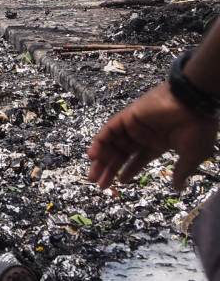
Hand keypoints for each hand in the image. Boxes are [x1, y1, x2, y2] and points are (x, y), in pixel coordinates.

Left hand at [87, 82, 218, 190]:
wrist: (196, 104)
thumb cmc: (198, 128)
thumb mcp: (192, 156)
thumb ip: (182, 171)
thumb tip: (178, 187)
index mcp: (158, 143)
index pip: (138, 159)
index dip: (128, 170)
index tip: (119, 182)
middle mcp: (144, 135)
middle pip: (121, 153)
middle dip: (109, 169)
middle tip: (99, 184)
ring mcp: (135, 125)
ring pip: (113, 144)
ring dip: (102, 159)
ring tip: (93, 176)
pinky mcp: (128, 116)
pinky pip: (110, 130)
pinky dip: (100, 142)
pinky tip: (93, 156)